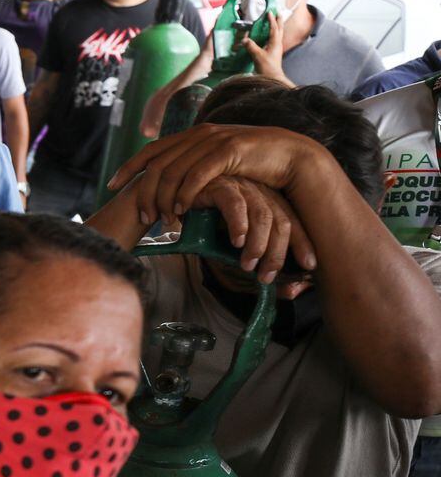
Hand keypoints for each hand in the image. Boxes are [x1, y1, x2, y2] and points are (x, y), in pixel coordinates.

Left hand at [107, 122, 326, 226]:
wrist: (290, 156)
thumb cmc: (252, 166)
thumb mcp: (217, 165)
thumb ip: (193, 169)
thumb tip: (168, 187)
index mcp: (192, 135)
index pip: (150, 151)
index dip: (128, 168)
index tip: (110, 186)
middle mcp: (199, 134)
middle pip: (157, 164)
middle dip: (143, 192)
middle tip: (141, 217)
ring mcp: (213, 140)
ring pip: (174, 171)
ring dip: (162, 199)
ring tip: (160, 220)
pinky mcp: (229, 151)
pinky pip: (197, 175)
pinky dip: (185, 194)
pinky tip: (180, 211)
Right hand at [185, 175, 316, 282]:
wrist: (167, 211)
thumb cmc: (200, 233)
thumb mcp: (233, 259)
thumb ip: (257, 272)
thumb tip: (293, 291)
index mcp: (266, 204)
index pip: (292, 223)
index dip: (302, 244)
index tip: (310, 266)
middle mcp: (258, 192)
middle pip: (280, 221)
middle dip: (276, 253)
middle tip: (265, 276)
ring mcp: (240, 187)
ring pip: (262, 214)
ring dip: (257, 244)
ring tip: (247, 264)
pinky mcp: (219, 185)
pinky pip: (235, 203)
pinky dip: (239, 224)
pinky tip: (236, 242)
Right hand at [241, 12, 287, 81]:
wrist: (272, 78)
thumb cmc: (267, 67)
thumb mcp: (257, 56)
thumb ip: (251, 46)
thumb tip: (244, 39)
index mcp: (275, 43)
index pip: (274, 28)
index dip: (271, 20)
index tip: (269, 12)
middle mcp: (277, 44)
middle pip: (279, 30)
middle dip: (278, 21)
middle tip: (278, 13)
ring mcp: (276, 49)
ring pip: (278, 34)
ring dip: (276, 27)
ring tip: (275, 22)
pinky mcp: (273, 53)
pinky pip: (273, 40)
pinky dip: (271, 35)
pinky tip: (268, 36)